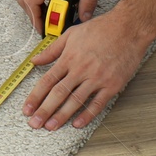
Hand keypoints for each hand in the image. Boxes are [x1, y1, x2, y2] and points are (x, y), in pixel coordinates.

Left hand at [21, 8, 149, 130]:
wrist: (128, 28)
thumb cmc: (101, 29)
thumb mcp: (71, 34)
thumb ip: (52, 50)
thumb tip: (35, 60)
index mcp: (69, 58)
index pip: (47, 81)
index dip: (35, 97)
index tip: (27, 109)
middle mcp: (81, 69)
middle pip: (58, 93)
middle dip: (44, 110)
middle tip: (34, 124)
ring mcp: (97, 78)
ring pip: (76, 100)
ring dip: (62, 115)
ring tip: (51, 127)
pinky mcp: (112, 85)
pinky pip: (98, 103)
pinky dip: (87, 115)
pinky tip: (77, 123)